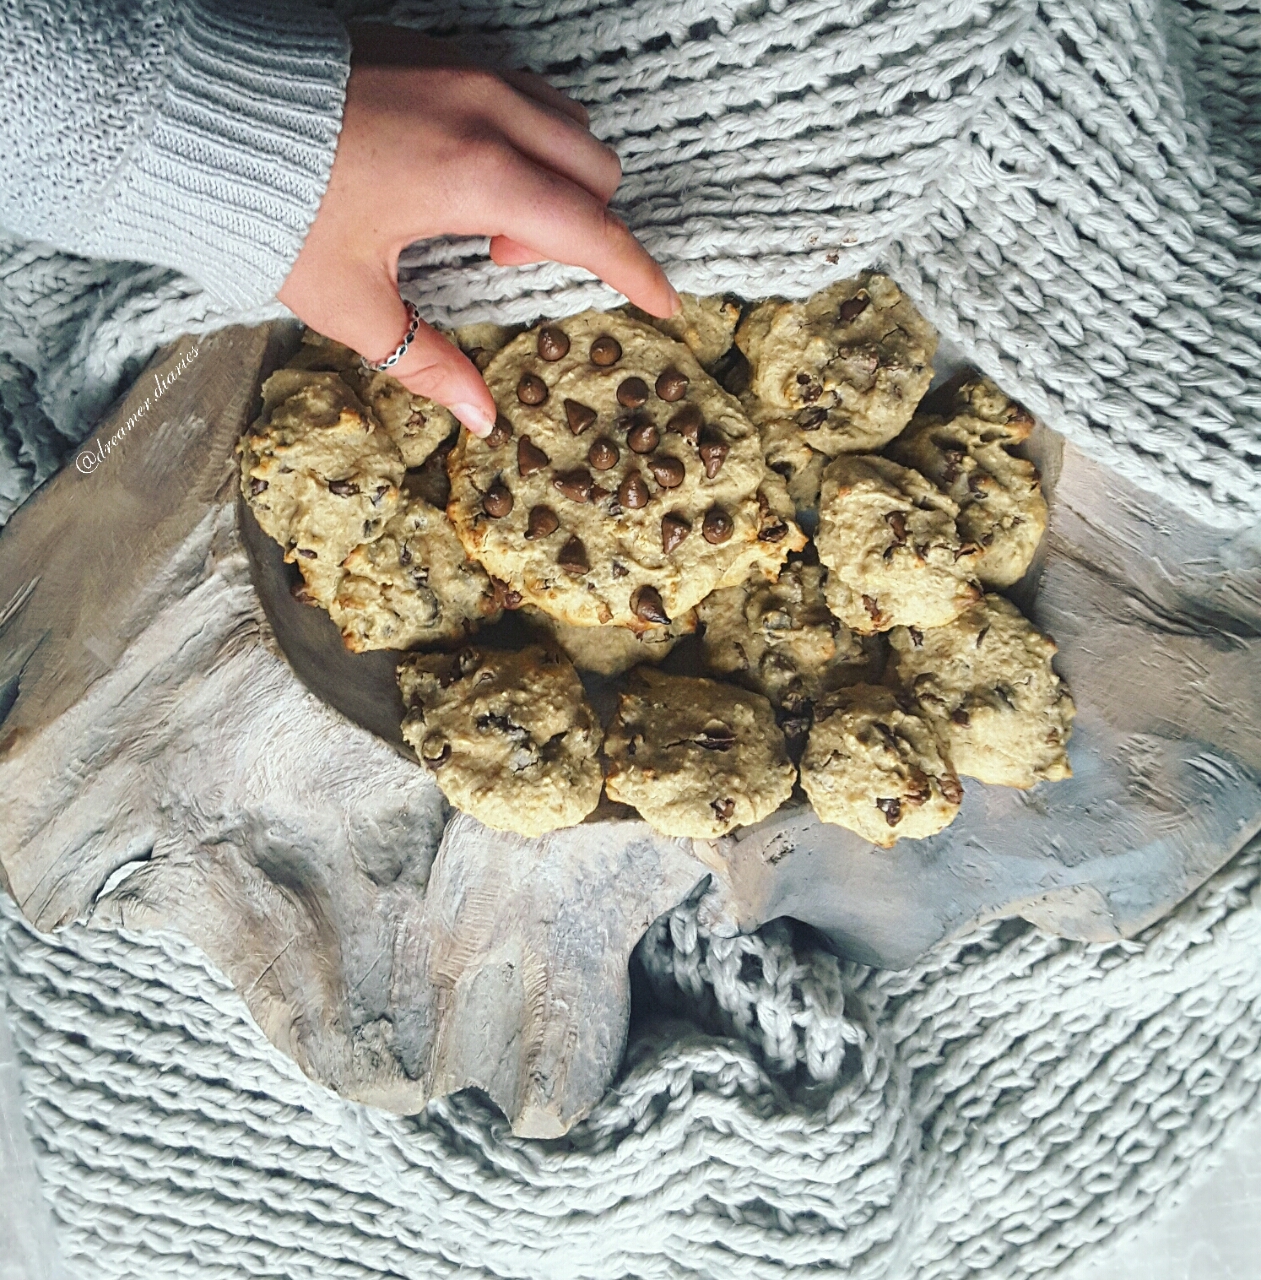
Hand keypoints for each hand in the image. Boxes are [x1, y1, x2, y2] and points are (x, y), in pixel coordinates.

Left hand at [278, 24, 679, 436]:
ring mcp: (464, 67)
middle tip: (497, 260)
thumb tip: (483, 421)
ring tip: (475, 218)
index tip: (666, 306)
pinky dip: (524, 137)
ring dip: (552, 178)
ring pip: (565, 122)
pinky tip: (461, 170)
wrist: (197, 108)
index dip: (637, 274)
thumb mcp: (351, 302)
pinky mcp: (437, 45)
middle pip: (595, 169)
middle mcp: (486, 109)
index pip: (591, 230)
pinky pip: (521, 90)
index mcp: (476, 175)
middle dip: (578, 225)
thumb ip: (428, 363)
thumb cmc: (273, 208)